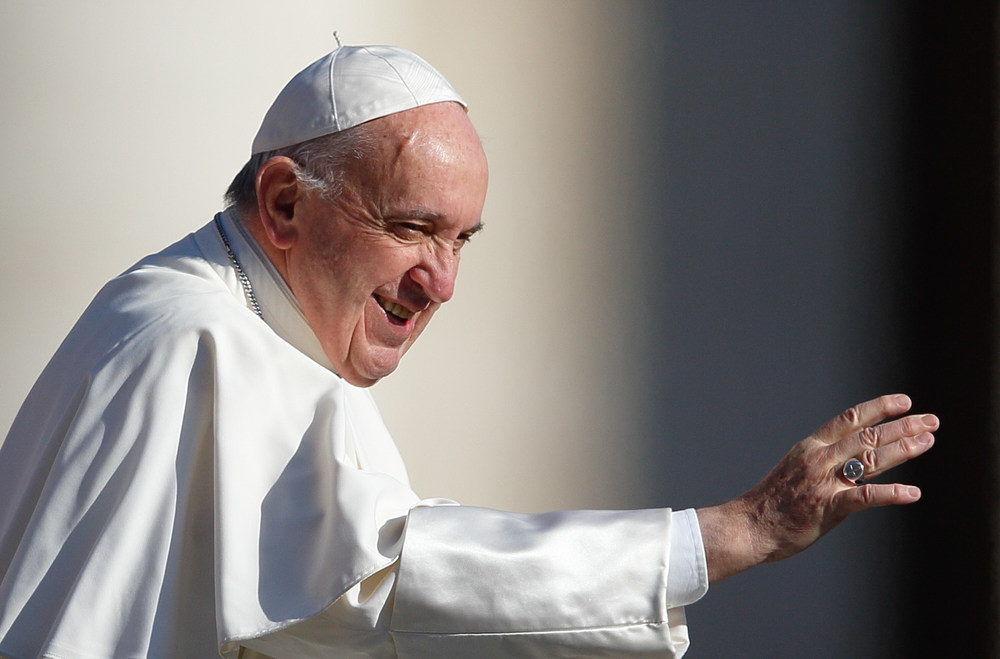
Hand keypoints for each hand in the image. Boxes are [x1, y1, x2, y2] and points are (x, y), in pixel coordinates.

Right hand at [697, 394, 937, 582]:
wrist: (749, 524)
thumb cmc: (772, 502)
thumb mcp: (796, 469)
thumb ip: (825, 462)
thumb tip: (855, 459)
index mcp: (811, 447)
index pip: (850, 419)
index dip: (879, 408)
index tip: (904, 401)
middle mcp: (819, 458)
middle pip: (867, 436)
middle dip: (902, 426)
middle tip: (930, 421)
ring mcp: (823, 482)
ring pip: (870, 460)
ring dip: (903, 449)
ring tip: (927, 442)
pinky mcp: (827, 507)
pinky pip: (864, 497)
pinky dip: (891, 494)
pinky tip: (912, 492)